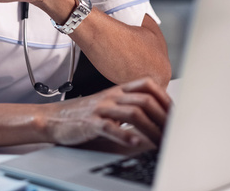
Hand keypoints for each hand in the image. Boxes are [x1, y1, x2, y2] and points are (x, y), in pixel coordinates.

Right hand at [43, 78, 171, 147]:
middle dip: (163, 116)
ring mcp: (101, 108)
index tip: (175, 113)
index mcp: (118, 90)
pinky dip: (124, 135)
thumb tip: (156, 120)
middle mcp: (112, 96)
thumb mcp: (110, 107)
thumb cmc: (84, 114)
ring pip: (132, 113)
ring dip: (150, 128)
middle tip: (173, 131)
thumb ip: (130, 109)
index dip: (165, 98)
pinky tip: (135, 143)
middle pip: (145, 100)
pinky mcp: (90, 123)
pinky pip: (110, 127)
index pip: (148, 85)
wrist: (54, 118)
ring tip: (160, 141)